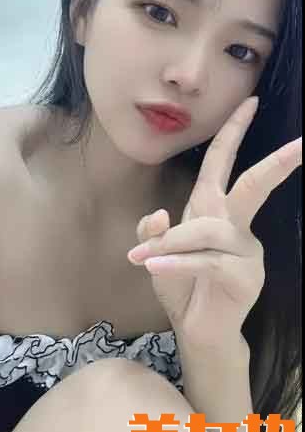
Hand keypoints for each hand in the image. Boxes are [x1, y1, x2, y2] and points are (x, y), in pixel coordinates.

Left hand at [127, 97, 301, 348]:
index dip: (234, 131)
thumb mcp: (156, 253)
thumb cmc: (180, 285)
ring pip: (209, 229)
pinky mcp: (244, 276)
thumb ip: (151, 231)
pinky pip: (207, 261)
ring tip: (144, 256)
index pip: (224, 162)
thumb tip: (158, 214)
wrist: (196, 330)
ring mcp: (245, 250)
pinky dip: (176, 262)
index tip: (250, 101)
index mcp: (213, 208)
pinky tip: (153, 266)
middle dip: (277, 163)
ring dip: (173, 241)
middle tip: (302, 144)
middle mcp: (234, 224)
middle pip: (254, 185)